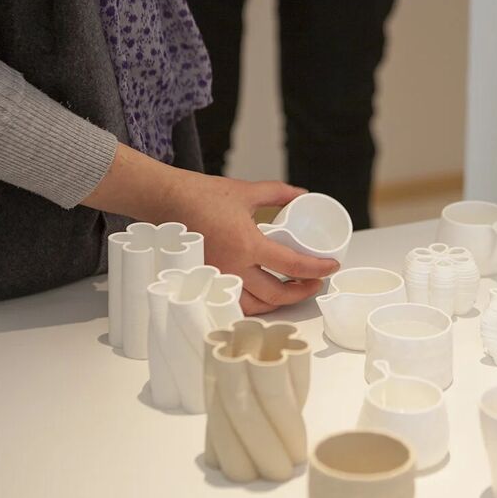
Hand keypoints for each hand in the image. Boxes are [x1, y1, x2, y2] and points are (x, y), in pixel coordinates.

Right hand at [168, 174, 338, 312]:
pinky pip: (234, 303)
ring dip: (278, 303)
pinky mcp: (206, 282)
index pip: (291, 265)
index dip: (316, 269)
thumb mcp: (247, 191)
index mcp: (247, 244)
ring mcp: (218, 278)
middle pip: (276, 293)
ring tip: (292, 291)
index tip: (331, 267)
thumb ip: (278, 193)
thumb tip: (302, 194)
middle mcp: (233, 267)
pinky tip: (264, 298)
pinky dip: (253, 305)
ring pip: (255, 306)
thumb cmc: (203, 195)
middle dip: (302, 292)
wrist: (166, 202)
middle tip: (315, 283)